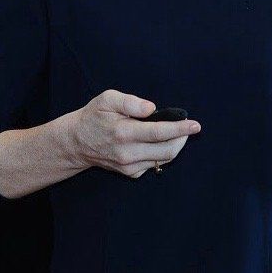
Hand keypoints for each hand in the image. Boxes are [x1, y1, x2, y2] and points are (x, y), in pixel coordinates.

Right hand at [70, 89, 201, 178]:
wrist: (76, 142)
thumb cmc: (94, 116)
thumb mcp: (107, 99)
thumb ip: (131, 102)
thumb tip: (152, 108)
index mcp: (124, 133)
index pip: (159, 132)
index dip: (180, 129)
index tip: (195, 124)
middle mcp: (128, 153)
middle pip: (167, 151)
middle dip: (183, 139)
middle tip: (188, 127)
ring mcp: (129, 166)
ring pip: (163, 160)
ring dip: (175, 146)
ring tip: (177, 132)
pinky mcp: (130, 173)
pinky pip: (154, 164)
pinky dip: (163, 153)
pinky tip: (159, 142)